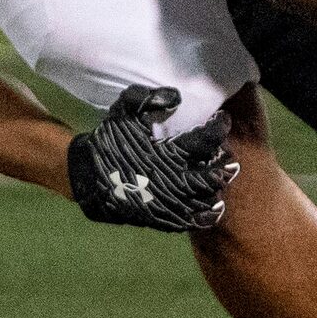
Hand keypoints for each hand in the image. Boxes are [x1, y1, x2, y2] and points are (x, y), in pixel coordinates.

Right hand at [67, 86, 240, 231]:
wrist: (88, 177)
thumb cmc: (110, 141)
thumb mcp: (122, 111)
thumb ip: (146, 98)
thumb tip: (176, 97)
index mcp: (168, 152)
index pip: (206, 140)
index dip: (219, 127)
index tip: (222, 118)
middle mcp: (174, 178)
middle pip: (213, 175)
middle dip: (226, 163)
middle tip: (229, 153)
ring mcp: (170, 202)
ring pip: (206, 199)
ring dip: (218, 187)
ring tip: (223, 176)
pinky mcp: (163, 218)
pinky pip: (192, 220)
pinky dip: (206, 215)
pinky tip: (214, 206)